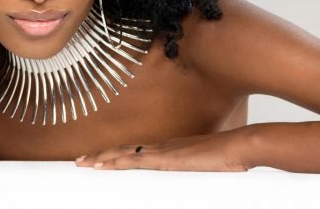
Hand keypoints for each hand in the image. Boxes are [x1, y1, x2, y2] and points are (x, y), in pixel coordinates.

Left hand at [75, 129, 249, 171]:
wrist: (240, 147)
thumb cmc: (228, 157)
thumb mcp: (204, 167)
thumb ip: (191, 169)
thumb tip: (186, 172)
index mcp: (168, 150)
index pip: (134, 153)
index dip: (115, 156)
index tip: (98, 159)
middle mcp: (161, 147)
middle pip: (124, 152)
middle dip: (101, 156)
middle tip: (79, 161)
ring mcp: (163, 151)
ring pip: (125, 154)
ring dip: (103, 158)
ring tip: (84, 163)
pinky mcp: (168, 158)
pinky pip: (137, 160)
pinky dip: (119, 161)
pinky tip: (107, 164)